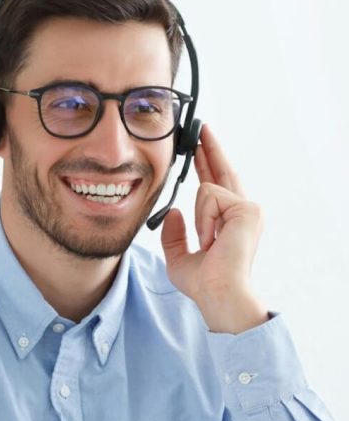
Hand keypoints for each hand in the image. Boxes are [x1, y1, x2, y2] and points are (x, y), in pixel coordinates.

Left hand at [160, 123, 268, 333]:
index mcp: (230, 222)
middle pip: (223, 172)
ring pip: (206, 189)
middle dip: (210, 149)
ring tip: (208, 243)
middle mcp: (243, 212)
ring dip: (199, 220)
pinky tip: (212, 239)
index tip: (200, 148)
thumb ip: (174, 235)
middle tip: (202, 127)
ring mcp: (248, 209)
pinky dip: (204, 220)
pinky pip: (209, 197)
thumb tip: (172, 211)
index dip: (208, 165)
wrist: (219, 294)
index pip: (216, 186)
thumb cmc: (204, 284)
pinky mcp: (247, 209)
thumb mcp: (178, 258)